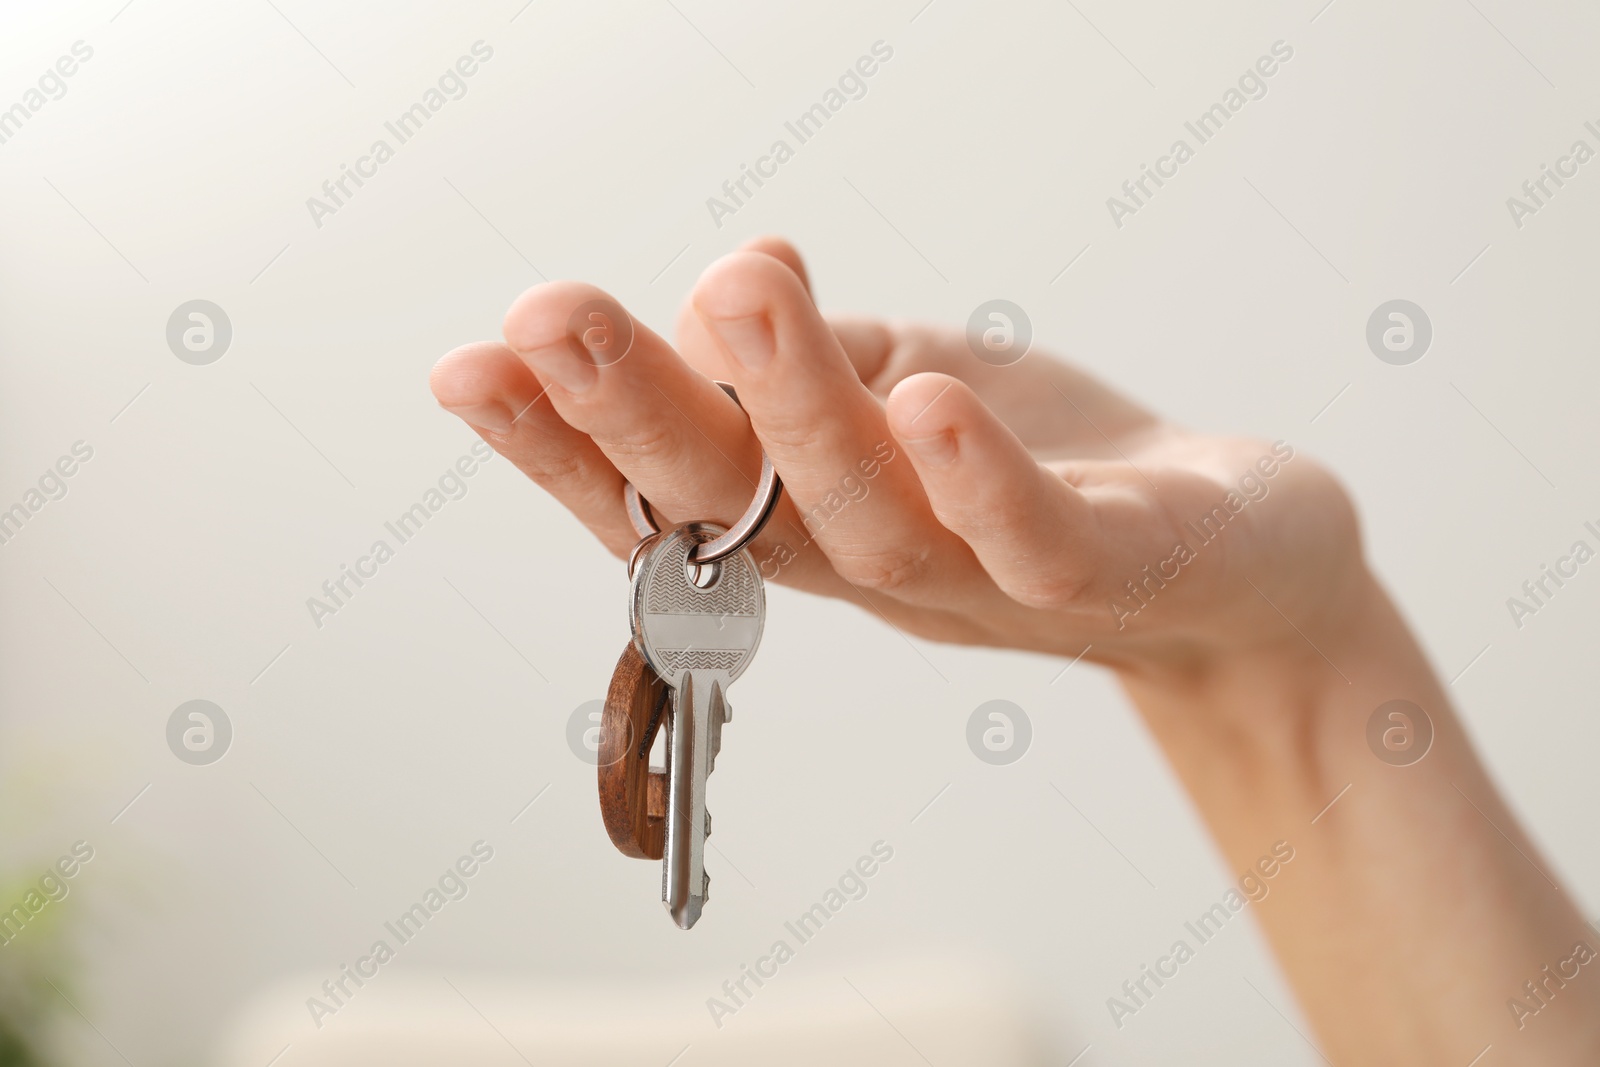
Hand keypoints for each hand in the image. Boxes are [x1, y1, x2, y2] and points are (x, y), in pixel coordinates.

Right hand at [430, 237, 1363, 671]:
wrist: (1235, 564)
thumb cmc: (1044, 469)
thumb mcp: (900, 388)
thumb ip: (794, 372)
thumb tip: (688, 329)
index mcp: (808, 517)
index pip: (665, 491)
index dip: (564, 444)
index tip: (472, 369)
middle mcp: (875, 564)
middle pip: (739, 507)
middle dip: (636, 412)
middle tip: (550, 319)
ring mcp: (989, 579)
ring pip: (869, 518)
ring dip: (795, 409)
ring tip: (743, 295)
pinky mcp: (1114, 568)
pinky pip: (1040, 544)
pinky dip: (978, 483)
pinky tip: (930, 402)